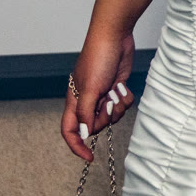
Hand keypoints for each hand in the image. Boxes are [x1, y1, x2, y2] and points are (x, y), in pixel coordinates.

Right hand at [63, 27, 135, 162]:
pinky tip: (123, 86)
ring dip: (118, 107)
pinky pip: (123, 104)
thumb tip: (83, 133)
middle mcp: (87, 100)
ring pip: (112, 116)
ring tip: (117, 91)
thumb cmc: (98, 59)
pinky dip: (125, 98)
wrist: (115, 37)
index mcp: (74, 101)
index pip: (70, 130)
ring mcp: (102, 95)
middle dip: (106, 117)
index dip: (76, 146)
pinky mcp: (116, 88)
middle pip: (95, 125)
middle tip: (109, 101)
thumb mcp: (90, 88)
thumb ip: (86, 112)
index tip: (89, 157)